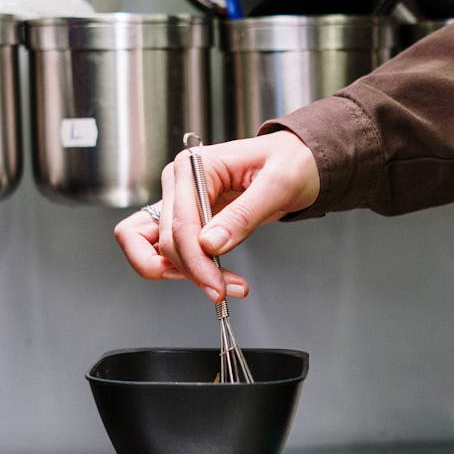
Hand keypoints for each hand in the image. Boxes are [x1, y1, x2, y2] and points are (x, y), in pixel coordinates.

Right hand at [114, 130, 319, 301]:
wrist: (299, 163)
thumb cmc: (290, 162)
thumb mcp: (277, 185)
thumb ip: (242, 215)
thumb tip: (209, 244)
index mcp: (194, 166)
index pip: (179, 222)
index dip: (195, 260)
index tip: (217, 286)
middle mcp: (179, 182)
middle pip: (164, 240)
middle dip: (192, 271)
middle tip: (222, 290)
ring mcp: (180, 201)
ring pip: (155, 249)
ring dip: (181, 273)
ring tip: (220, 286)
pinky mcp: (188, 219)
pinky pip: (169, 251)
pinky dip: (185, 269)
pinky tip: (214, 276)